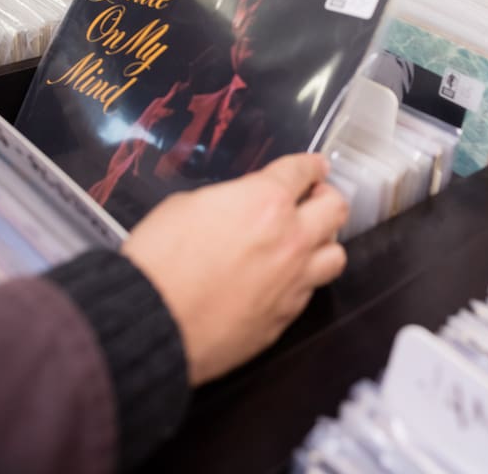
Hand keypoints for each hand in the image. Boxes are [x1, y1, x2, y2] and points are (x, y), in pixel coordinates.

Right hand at [123, 154, 348, 385]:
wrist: (151, 321)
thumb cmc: (159, 261)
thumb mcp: (185, 205)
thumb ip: (226, 201)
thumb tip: (235, 208)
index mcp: (265, 202)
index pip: (302, 172)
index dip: (312, 166)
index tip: (316, 166)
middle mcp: (290, 239)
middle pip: (336, 209)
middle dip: (327, 198)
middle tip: (315, 199)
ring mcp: (293, 282)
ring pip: (336, 256)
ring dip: (323, 244)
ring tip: (307, 244)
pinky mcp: (284, 318)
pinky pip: (308, 293)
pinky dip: (301, 282)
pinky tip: (281, 281)